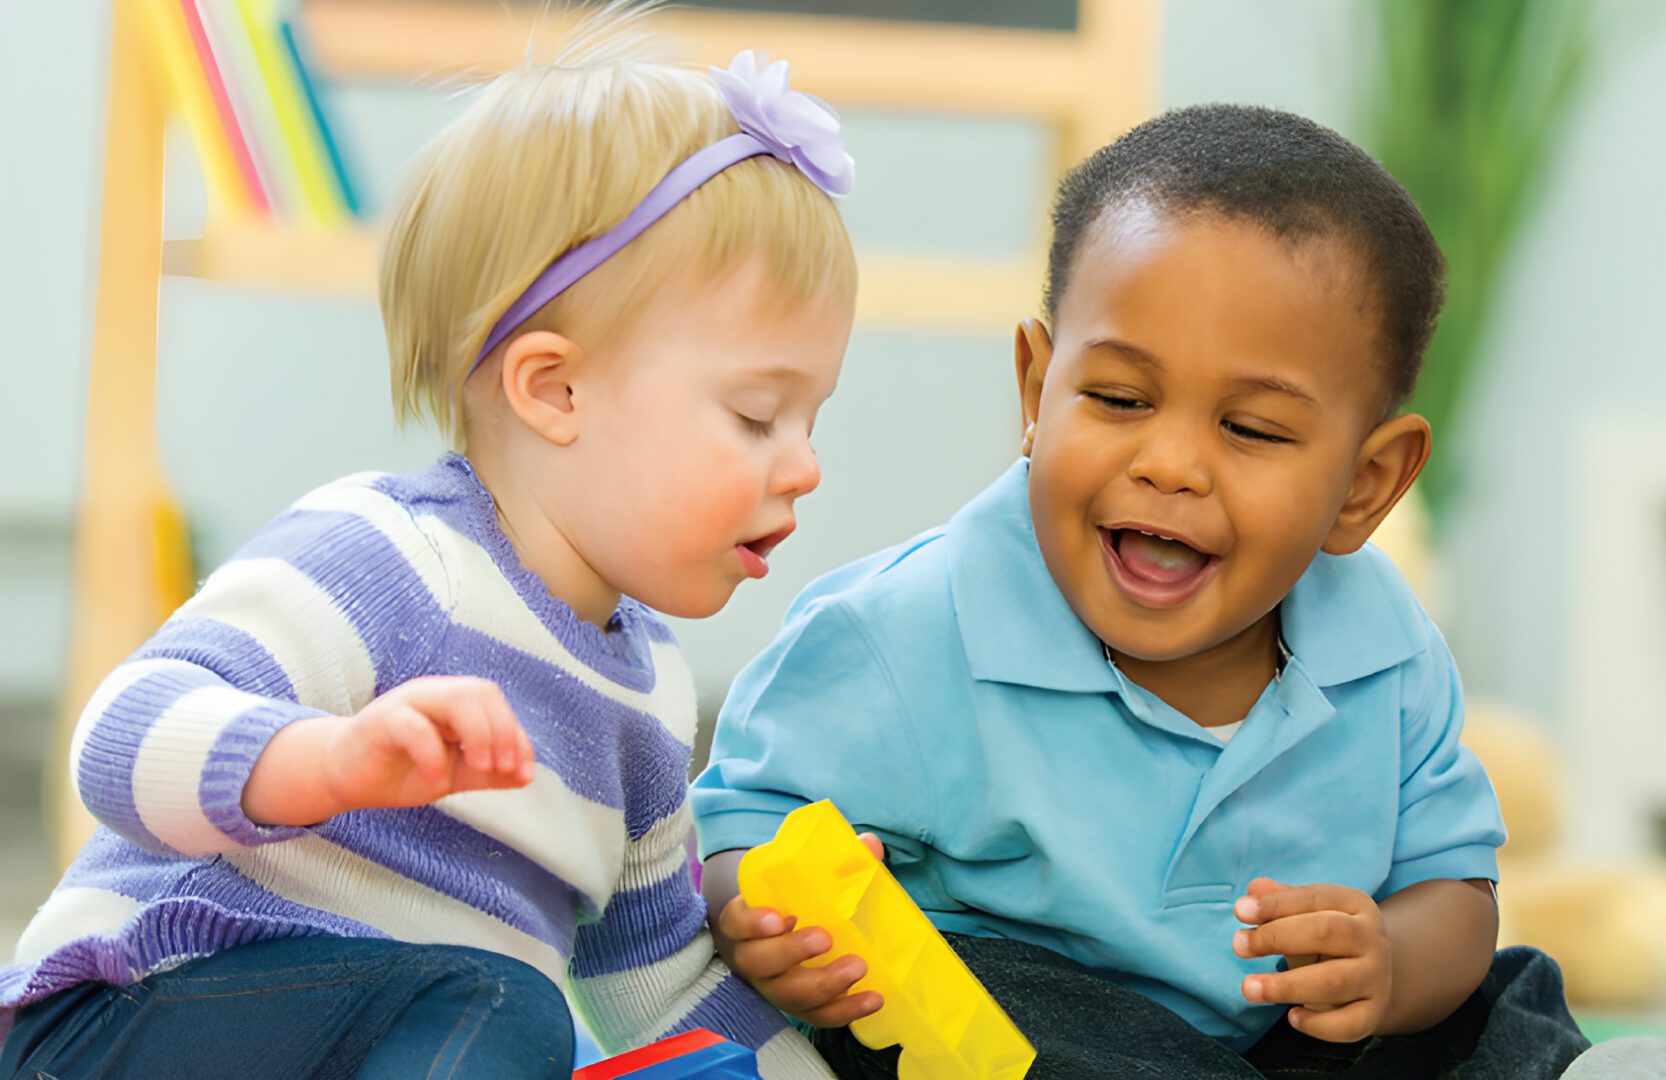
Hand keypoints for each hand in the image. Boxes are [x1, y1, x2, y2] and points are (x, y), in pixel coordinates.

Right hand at [244, 677, 535, 825]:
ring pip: (456, 698)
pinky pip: (413, 727)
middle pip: (481, 691)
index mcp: (453, 701)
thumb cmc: (400, 770)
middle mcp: (433, 694)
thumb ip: (486, 772)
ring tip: (481, 768)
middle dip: (501, 731)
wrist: (344, 779)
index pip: (495, 704)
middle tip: (502, 769)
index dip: (517, 736)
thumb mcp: (451, 773)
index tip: (524, 773)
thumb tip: (526, 776)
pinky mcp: (379, 721)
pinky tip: (435, 780)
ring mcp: (406, 702)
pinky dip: (432, 754)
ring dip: (479, 734)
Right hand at [716, 833, 886, 1027]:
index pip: (736, 922)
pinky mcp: (797, 1006)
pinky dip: (844, 1011)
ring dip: (823, 986)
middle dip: (791, 953)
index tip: (780, 917)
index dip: (752, 923)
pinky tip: (872, 999)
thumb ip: (834, 862)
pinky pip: (816, 1016)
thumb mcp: (801, 879)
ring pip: (787, 995)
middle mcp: (751, 958)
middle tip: (825, 939)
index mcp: (744, 920)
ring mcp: (772, 987)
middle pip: (759, 964)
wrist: (781, 934)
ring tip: (857, 969)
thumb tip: (869, 844)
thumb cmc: (792, 902)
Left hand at [1233, 877, 1391, 1041]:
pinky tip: (1291, 1017)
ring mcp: (1376, 977)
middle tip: (1238, 946)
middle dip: (1276, 938)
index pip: (1314, 898)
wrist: (1369, 975)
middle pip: (1325, 932)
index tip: (1239, 911)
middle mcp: (1372, 939)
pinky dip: (1318, 1025)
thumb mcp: (1305, 914)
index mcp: (1356, 904)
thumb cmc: (1325, 938)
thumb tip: (1254, 889)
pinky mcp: (1373, 1013)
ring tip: (1249, 987)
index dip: (1275, 904)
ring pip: (1335, 981)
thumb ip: (1280, 900)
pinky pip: (1349, 1024)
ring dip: (1287, 986)